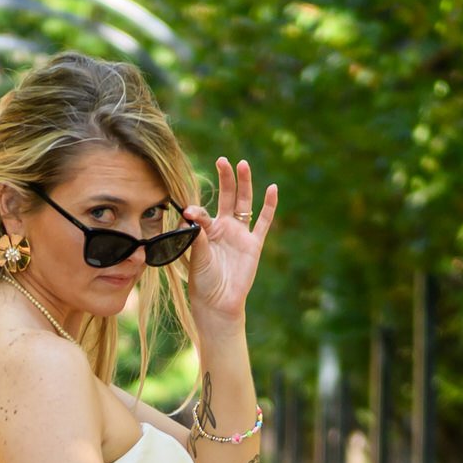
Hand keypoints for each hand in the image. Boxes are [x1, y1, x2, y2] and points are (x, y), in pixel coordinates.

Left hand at [182, 157, 277, 330]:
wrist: (219, 302)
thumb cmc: (203, 280)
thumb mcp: (197, 257)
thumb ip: (197, 236)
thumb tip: (194, 216)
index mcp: (206, 230)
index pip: (202, 212)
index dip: (196, 211)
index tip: (189, 212)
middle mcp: (223, 227)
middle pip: (226, 197)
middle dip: (225, 178)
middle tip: (222, 160)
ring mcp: (240, 234)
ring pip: (244, 203)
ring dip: (244, 184)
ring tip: (243, 164)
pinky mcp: (254, 244)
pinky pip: (263, 222)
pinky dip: (269, 205)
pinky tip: (272, 188)